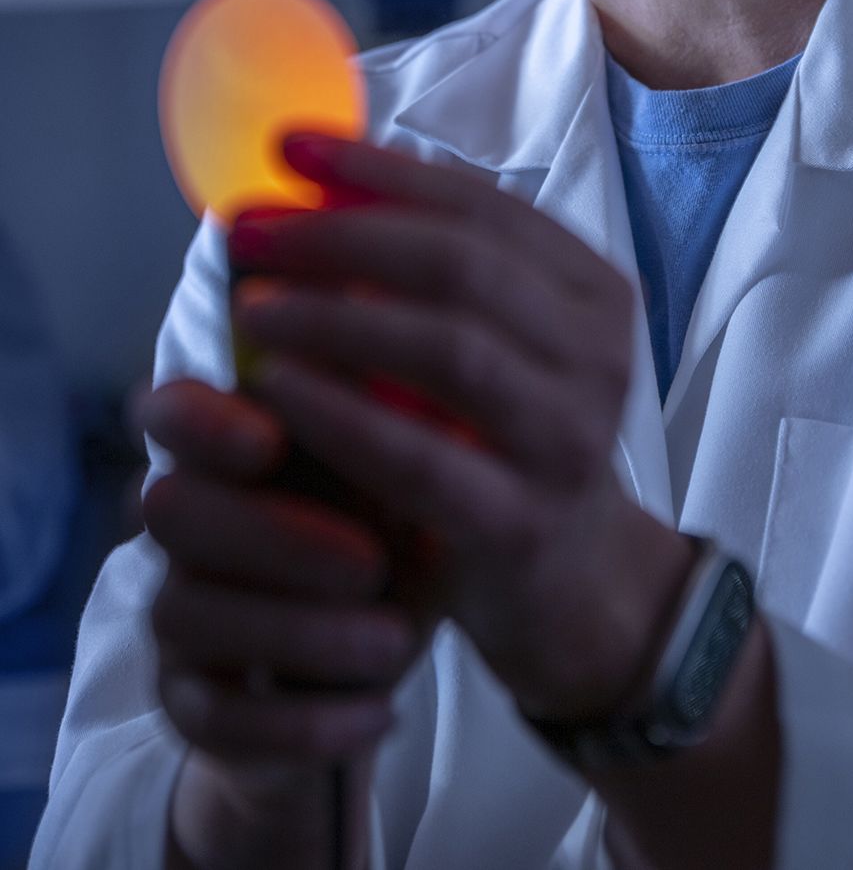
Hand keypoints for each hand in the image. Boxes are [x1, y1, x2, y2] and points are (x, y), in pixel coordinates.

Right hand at [141, 376, 432, 772]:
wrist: (369, 669)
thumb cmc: (389, 542)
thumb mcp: (405, 491)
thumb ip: (394, 444)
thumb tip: (418, 395)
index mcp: (232, 448)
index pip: (172, 409)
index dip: (202, 421)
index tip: (268, 439)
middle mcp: (187, 525)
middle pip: (171, 509)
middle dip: (272, 534)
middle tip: (370, 562)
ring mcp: (179, 615)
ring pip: (190, 613)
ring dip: (302, 632)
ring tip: (396, 641)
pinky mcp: (190, 705)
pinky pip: (217, 719)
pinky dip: (305, 721)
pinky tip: (381, 713)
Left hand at [226, 130, 671, 718]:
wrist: (573, 580)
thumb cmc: (508, 437)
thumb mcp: (494, 338)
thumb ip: (435, 265)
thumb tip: (326, 173)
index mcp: (593, 289)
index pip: (480, 203)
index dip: (379, 169)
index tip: (288, 146)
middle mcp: (598, 353)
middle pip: (461, 265)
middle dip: (342, 235)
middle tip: (250, 229)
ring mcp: (568, 438)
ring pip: (449, 349)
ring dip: (335, 316)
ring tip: (252, 303)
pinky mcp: (520, 521)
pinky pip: (419, 456)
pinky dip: (341, 414)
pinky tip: (276, 388)